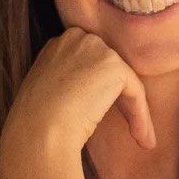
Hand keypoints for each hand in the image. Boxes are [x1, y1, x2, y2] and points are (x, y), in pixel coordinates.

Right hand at [5, 28, 155, 155]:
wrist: (38, 130)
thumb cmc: (36, 121)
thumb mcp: (47, 90)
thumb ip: (66, 81)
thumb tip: (89, 94)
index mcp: (58, 45)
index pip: (91, 64)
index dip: (101, 92)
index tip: (104, 117)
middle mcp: (77, 38)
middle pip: (111, 70)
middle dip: (122, 100)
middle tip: (131, 129)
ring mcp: (96, 48)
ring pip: (125, 82)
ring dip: (135, 112)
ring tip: (141, 140)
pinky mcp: (113, 65)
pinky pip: (136, 91)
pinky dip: (141, 116)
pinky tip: (142, 139)